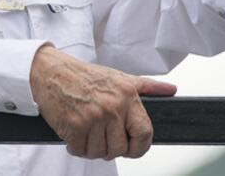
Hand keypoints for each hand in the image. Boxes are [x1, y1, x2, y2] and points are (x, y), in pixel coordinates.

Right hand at [30, 46, 176, 159]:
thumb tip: (171, 90)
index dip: (140, 147)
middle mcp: (112, 108)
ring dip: (93, 149)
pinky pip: (80, 151)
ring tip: (89, 134)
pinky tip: (76, 135)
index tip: (133, 148)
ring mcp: (93, 118)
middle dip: (112, 149)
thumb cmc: (86, 76)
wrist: (53, 73)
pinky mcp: (73, 127)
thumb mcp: (121, 78)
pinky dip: (77, 148)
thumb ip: (147, 87)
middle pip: (120, 149)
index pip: (144, 133)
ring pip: (100, 153)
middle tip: (104, 138)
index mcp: (128, 96)